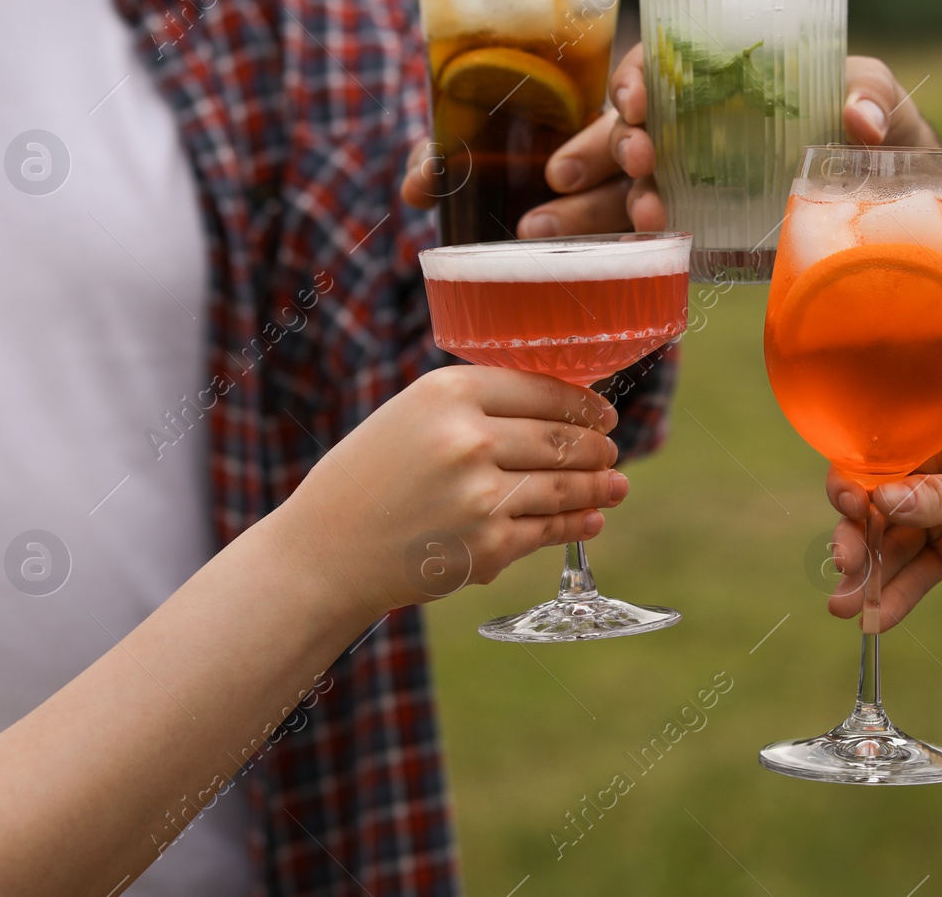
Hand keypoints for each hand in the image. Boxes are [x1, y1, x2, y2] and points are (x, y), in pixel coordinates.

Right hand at [274, 366, 625, 618]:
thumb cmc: (367, 480)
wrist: (326, 552)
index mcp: (447, 393)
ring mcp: (481, 495)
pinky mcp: (488, 545)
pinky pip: (549, 529)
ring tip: (616, 485)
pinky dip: (577, 524)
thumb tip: (558, 410)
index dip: (583, 403)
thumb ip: (474, 408)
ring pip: (564, 485)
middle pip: (560, 437)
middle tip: (611, 450)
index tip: (603, 412)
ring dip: (600, 486)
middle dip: (597, 447)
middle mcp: (468, 439)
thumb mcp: (410, 418)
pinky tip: (591, 519)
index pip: (541, 389)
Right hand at [397, 51, 941, 237]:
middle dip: (597, 151)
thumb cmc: (893, 152)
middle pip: (630, 133)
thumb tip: (854, 115)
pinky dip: (610, 252)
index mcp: (735, 92)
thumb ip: (876, 101)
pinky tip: (573, 266)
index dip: (639, 82)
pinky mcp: (704, 239)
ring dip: (580, 207)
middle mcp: (704, 136)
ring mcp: (698, 189)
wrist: (909, 222)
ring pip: (620, 190)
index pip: (668, 72)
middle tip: (577, 177)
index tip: (637, 106)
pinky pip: (646, 243)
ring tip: (543, 230)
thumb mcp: (892, 117)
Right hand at [823, 406, 941, 630]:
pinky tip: (874, 620)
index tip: (849, 502)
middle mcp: (928, 473)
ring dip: (865, 575)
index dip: (855, 475)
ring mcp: (937, 517)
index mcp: (938, 433)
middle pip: (872, 502)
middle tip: (846, 561)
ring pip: (886, 545)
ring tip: (847, 606)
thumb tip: (880, 503)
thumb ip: (941, 494)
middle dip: (853, 532)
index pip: (880, 449)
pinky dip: (894, 598)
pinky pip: (913, 578)